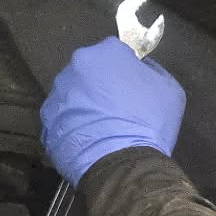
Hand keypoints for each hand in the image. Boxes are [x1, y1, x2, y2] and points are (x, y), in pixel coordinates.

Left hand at [40, 36, 185, 185]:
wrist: (122, 164)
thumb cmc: (149, 123)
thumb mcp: (169, 89)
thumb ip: (152, 70)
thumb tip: (141, 68)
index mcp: (105, 52)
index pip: (115, 51)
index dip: (124, 68)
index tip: (130, 86)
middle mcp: (76, 66)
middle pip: (90, 70)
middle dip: (100, 84)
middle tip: (116, 107)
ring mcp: (57, 93)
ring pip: (73, 93)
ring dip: (84, 104)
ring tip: (100, 127)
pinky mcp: (46, 120)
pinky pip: (62, 118)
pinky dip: (72, 125)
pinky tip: (88, 139)